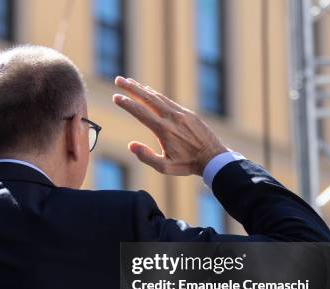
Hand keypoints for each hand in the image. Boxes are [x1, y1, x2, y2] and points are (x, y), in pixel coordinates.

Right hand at [112, 76, 227, 175]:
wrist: (213, 157)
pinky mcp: (187, 113)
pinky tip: (148, 91)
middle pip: (147, 98)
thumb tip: (131, 145)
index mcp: (164, 130)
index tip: (115, 97)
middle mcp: (171, 118)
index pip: (141, 112)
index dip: (127, 103)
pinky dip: (156, 95)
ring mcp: (180, 113)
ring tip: (129, 82)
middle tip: (118, 80)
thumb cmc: (188, 165)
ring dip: (142, 89)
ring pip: (158, 97)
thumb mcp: (165, 167)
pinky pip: (168, 101)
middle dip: (131, 88)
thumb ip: (146, 157)